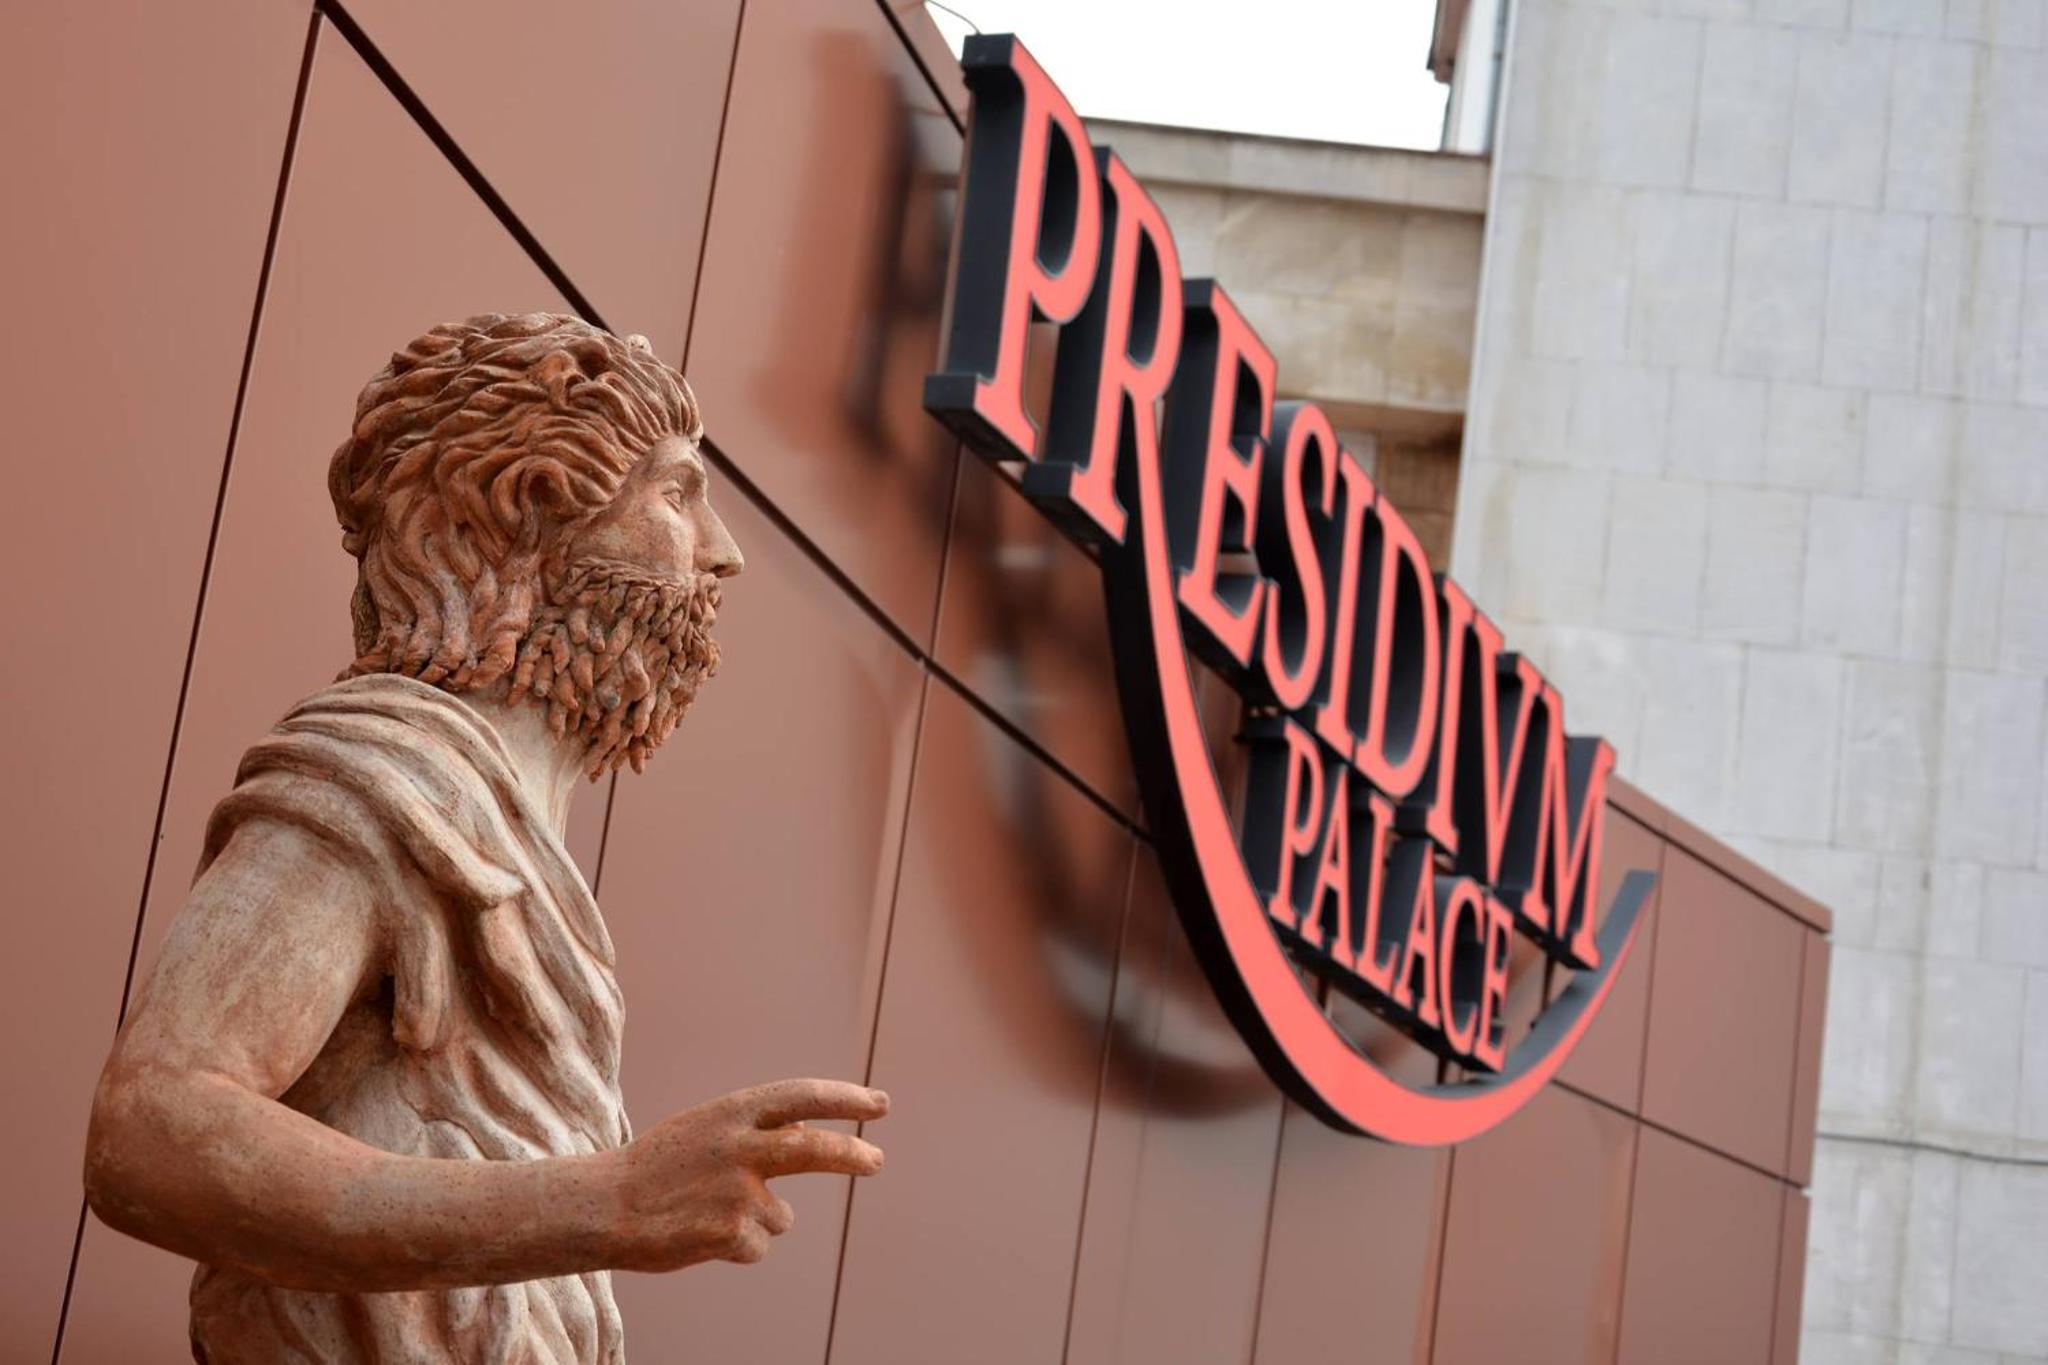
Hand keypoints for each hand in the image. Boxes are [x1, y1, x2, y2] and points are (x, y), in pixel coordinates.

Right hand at [608, 1078, 888, 1271]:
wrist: (602, 1208)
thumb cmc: (657, 1167)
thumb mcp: (705, 1130)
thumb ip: (755, 1129)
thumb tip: (813, 1135)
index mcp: (732, 1112)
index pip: (803, 1097)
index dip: (844, 1099)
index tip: (878, 1103)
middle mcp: (740, 1145)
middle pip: (817, 1150)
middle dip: (853, 1156)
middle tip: (878, 1161)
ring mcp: (737, 1190)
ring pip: (781, 1217)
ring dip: (757, 1222)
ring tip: (706, 1215)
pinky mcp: (732, 1233)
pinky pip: (757, 1247)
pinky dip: (737, 1248)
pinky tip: (699, 1236)